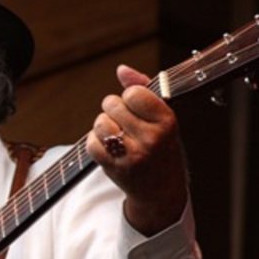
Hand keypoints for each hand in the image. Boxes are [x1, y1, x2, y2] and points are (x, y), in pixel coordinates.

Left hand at [86, 64, 188, 234]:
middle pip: (112, 105)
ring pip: (99, 123)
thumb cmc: (162, 148)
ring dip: (103, 125)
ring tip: (117, 133)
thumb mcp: (163, 118)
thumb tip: (121, 69)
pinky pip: (91, 143)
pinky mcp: (114, 167)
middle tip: (125, 121)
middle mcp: (151, 138)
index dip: (130, 96)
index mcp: (167, 122)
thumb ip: (144, 89)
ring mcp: (131, 155)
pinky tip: (110, 147)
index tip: (136, 104)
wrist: (161, 189)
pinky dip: (95, 142)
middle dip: (114, 109)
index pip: (134, 93)